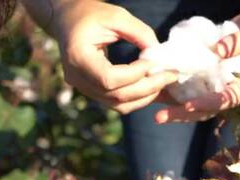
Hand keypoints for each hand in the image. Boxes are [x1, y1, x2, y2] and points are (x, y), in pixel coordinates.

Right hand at [52, 0, 177, 113]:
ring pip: (118, 105)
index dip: (135, 74)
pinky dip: (137, 98)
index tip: (154, 62)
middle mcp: (77, 77)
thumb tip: (159, 54)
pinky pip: (117, 103)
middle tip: (171, 76)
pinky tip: (153, 87)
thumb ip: (139, 33)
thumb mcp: (116, 15)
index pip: (108, 78)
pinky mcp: (92, 91)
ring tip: (164, 82)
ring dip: (145, 97)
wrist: (68, 20)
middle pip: (116, 95)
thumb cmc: (90, 14)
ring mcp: (83, 88)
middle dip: (148, 88)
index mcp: (77, 56)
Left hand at [154, 58, 239, 122]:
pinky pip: (184, 87)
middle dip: (182, 114)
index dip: (207, 104)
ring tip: (151, 109)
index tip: (189, 105)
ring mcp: (213, 85)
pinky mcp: (201, 78)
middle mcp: (227, 89)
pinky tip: (151, 90)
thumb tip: (219, 51)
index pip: (226, 99)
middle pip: (205, 108)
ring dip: (171, 107)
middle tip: (160, 117)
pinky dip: (169, 90)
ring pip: (191, 101)